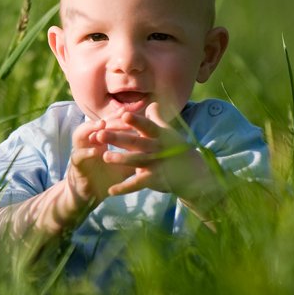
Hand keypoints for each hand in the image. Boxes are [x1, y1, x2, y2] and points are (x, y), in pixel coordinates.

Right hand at [66, 109, 135, 205]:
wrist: (91, 196)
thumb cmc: (107, 178)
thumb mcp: (124, 166)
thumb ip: (135, 156)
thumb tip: (155, 148)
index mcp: (99, 141)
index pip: (107, 124)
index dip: (116, 117)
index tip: (128, 112)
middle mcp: (88, 144)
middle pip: (95, 125)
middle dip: (108, 120)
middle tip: (121, 116)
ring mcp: (80, 153)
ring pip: (79, 135)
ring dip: (90, 129)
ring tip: (102, 125)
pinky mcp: (76, 166)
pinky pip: (77, 156)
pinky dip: (85, 152)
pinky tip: (94, 151)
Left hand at [96, 103, 223, 209]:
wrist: (193, 173)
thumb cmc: (176, 149)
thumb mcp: (168, 132)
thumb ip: (157, 119)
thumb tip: (152, 104)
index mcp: (159, 135)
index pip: (146, 126)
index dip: (136, 121)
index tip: (123, 114)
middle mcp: (157, 148)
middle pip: (136, 142)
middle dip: (118, 138)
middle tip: (100, 134)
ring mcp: (156, 164)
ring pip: (136, 161)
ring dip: (120, 159)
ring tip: (104, 157)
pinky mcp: (154, 179)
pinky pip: (137, 184)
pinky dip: (123, 188)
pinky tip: (110, 190)